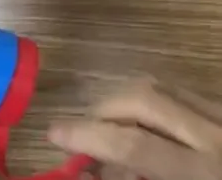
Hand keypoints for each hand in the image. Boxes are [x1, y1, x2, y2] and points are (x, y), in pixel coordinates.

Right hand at [47, 80, 221, 179]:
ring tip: (111, 126)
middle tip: (83, 130)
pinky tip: (148, 124)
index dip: (86, 136)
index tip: (53, 133)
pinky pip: (184, 93)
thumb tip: (93, 171)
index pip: (132, 143)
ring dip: (127, 101)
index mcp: (204, 173)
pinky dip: (155, 103)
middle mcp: (217, 136)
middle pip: (144, 97)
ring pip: (164, 86)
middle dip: (103, 109)